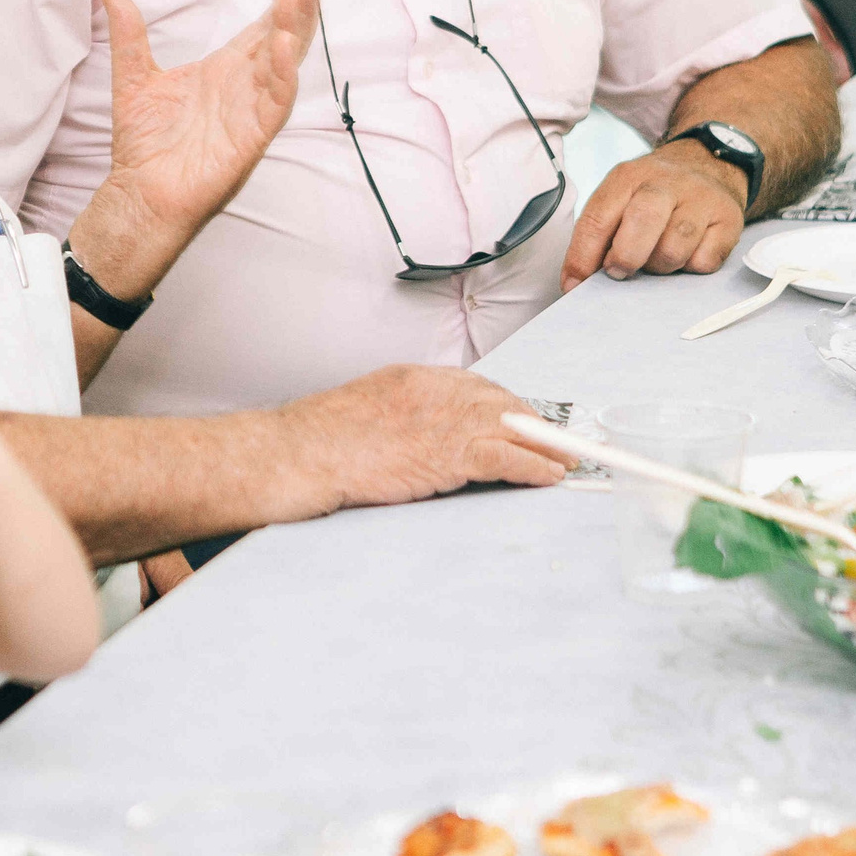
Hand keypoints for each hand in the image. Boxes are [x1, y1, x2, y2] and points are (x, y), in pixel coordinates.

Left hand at [89, 0, 319, 250]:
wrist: (141, 191)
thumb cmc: (145, 143)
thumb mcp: (134, 78)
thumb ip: (128, 37)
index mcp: (223, 71)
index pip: (260, 31)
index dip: (281, 5)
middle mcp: (244, 86)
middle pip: (281, 39)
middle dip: (298, 8)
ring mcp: (251, 109)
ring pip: (284, 64)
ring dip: (292, 29)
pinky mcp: (253, 135)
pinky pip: (276, 101)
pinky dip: (283, 73)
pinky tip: (283, 45)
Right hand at [280, 365, 568, 510]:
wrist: (290, 455)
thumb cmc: (312, 445)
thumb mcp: (360, 416)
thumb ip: (398, 420)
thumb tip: (422, 441)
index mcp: (410, 378)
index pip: (475, 386)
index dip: (506, 406)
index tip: (525, 421)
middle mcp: (431, 391)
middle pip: (500, 402)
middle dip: (533, 424)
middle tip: (556, 443)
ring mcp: (439, 421)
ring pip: (510, 427)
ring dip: (544, 447)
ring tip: (566, 462)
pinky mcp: (443, 454)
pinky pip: (503, 456)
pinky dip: (532, 466)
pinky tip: (548, 476)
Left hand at [561, 143, 746, 290]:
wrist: (708, 162)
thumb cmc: (654, 194)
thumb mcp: (621, 197)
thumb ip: (599, 234)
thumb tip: (576, 282)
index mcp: (628, 177)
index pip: (598, 218)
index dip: (582, 257)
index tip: (574, 285)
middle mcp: (665, 182)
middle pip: (642, 222)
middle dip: (626, 257)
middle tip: (621, 272)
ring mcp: (700, 198)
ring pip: (674, 248)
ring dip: (660, 266)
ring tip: (657, 260)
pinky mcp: (729, 218)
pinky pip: (705, 261)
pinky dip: (691, 268)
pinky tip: (687, 254)